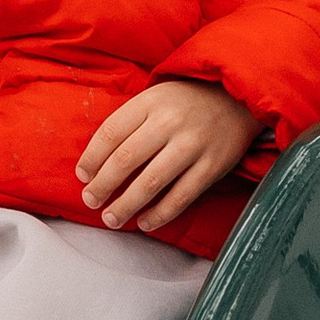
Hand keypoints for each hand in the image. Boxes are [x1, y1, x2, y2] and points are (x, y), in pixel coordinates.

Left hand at [77, 79, 259, 233]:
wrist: (237, 98)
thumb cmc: (187, 102)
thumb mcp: (155, 98)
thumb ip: (130, 122)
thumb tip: (97, 161)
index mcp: (150, 102)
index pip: (110, 133)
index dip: (91, 158)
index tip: (82, 176)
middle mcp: (169, 122)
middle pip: (125, 159)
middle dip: (102, 186)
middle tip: (90, 201)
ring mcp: (192, 145)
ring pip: (151, 182)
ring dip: (126, 205)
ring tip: (111, 218)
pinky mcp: (212, 166)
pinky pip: (181, 196)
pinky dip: (160, 214)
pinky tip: (145, 222)